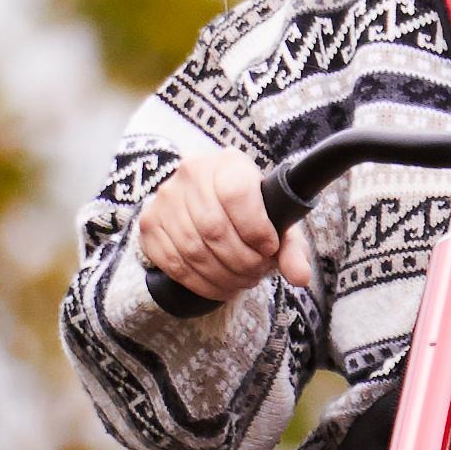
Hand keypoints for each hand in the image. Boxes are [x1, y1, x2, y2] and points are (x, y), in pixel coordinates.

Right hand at [137, 148, 309, 300]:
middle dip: (243, 262)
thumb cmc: (249, 211)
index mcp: (227, 163)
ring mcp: (165, 200)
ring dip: (223, 277)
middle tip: (257, 272)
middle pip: (215, 230)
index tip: (269, 248)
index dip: (256, 230)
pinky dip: (201, 284)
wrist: (208, 202)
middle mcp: (190, 175)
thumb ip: (292, 247)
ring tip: (242, 280)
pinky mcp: (150, 225)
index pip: (237, 195)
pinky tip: (219, 286)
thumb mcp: (276, 220)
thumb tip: (300, 277)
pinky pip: (175, 264)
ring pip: (194, 251)